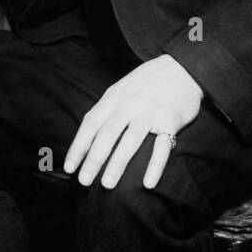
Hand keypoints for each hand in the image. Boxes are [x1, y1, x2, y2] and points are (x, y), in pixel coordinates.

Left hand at [63, 54, 203, 190]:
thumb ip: (105, 111)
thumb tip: (86, 139)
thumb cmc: (146, 83)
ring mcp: (149, 112)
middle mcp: (129, 105)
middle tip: (84, 181)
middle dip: (93, 159)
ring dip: (117, 164)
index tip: (69, 167)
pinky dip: (155, 166)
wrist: (182, 68)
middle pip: (107, 134)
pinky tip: (148, 183)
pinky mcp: (170, 120)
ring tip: (107, 184)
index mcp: (113, 98)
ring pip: (130, 141)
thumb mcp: (120, 90)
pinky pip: (162, 146)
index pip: (90, 124)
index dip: (78, 147)